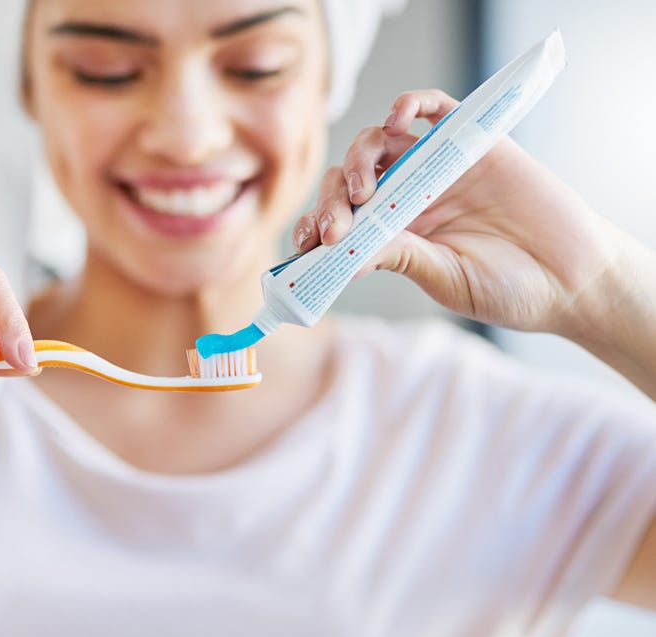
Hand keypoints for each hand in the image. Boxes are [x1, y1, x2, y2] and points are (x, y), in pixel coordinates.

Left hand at [294, 89, 622, 337]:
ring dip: (360, 158)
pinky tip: (398, 119)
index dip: (317, 224)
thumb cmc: (507, 288)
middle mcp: (409, 196)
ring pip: (380, 141)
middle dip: (333, 198)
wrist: (571, 279)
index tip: (307, 243)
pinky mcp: (470, 142)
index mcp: (395, 232)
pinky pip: (432, 109)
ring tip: (364, 190)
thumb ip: (398, 255)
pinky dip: (410, 105)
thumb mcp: (442, 277)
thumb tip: (342, 251)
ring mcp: (437, 167)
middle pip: (352, 178)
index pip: (342, 217)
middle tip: (336, 225)